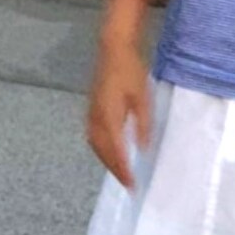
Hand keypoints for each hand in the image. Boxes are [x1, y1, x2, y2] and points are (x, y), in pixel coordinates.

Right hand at [86, 35, 150, 188]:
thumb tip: (143, 148)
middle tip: (127, 184)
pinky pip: (94, 137)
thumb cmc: (131, 72)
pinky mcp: (91, 110)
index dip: (123, 169)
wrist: (113, 50)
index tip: (132, 184)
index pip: (115, 150)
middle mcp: (96, 118)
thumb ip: (143, 125)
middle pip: (102, 151)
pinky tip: (111, 154)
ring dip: (106, 161)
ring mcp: (91, 114)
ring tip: (120, 173)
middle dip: (114, 169)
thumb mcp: (143, 98)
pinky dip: (102, 150)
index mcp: (109, 116)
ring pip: (95, 145)